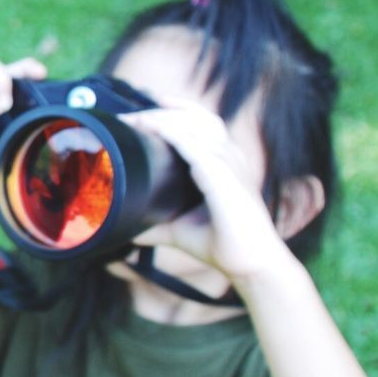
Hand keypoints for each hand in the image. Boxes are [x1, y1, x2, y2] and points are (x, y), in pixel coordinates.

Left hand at [123, 101, 289, 280]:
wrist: (251, 266)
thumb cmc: (222, 245)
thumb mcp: (179, 230)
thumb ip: (155, 224)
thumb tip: (126, 226)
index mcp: (224, 163)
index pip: (201, 122)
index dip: (174, 110)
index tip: (143, 112)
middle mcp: (229, 157)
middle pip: (195, 117)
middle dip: (161, 112)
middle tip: (130, 116)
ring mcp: (230, 163)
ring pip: (193, 125)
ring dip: (161, 119)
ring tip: (135, 121)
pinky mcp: (225, 176)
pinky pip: (195, 145)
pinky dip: (171, 132)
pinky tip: (152, 128)